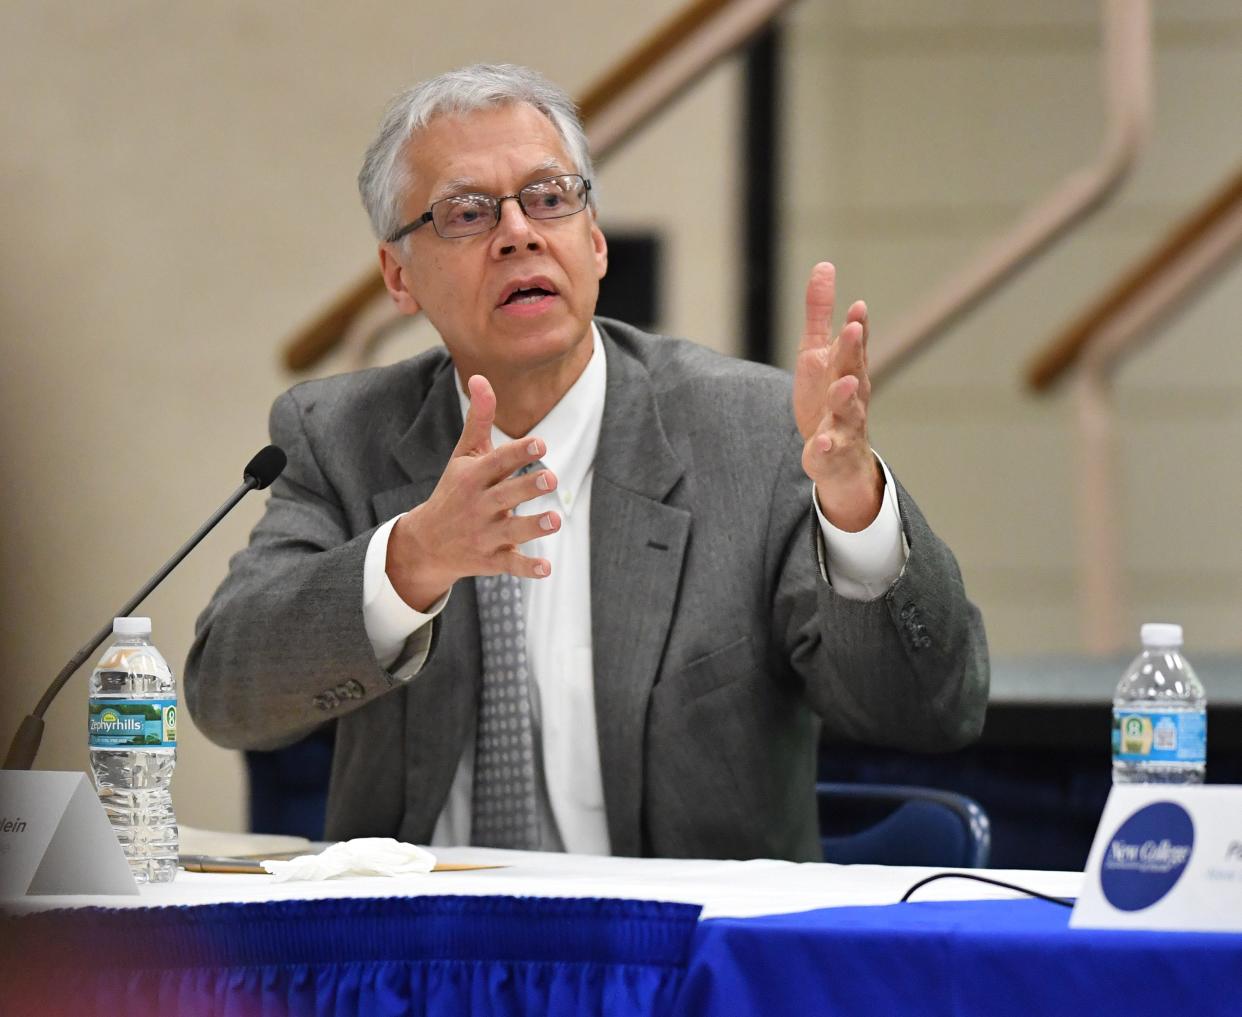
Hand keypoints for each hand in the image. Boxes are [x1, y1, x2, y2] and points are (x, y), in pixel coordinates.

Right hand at [385, 375, 559, 610]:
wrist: (427, 543)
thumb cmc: (455, 490)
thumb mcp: (464, 456)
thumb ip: (479, 420)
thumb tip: (481, 376)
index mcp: (473, 478)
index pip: (498, 462)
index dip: (519, 453)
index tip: (540, 444)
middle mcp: (479, 506)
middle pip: (506, 496)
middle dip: (527, 488)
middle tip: (551, 479)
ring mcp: (485, 535)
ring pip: (512, 531)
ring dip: (533, 527)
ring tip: (554, 520)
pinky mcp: (492, 560)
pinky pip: (511, 566)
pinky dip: (527, 568)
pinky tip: (545, 569)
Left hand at [792, 262, 883, 531]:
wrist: (837, 456)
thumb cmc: (827, 397)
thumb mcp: (817, 352)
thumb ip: (819, 313)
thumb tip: (824, 265)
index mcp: (849, 368)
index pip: (854, 344)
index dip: (856, 326)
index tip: (856, 306)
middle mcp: (852, 393)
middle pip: (853, 369)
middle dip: (853, 350)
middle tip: (851, 329)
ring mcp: (844, 423)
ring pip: (848, 409)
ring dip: (846, 396)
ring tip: (843, 384)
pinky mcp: (831, 451)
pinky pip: (830, 449)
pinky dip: (827, 446)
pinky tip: (820, 443)